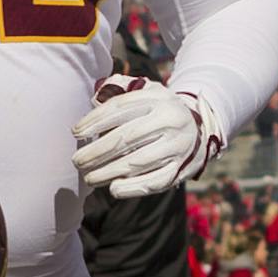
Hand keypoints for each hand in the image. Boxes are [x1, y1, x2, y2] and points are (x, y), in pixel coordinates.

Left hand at [72, 77, 223, 197]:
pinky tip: (113, 188)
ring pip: (137, 162)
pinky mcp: (182, 168)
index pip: (120, 108)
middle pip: (126, 137)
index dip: (94, 121)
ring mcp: (178, 146)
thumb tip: (94, 97)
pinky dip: (132, 187)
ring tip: (89, 178)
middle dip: (97, 151)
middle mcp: (170, 120)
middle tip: (77, 161)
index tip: (75, 133)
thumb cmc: (160, 110)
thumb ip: (120, 88)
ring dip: (108, 172)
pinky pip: (155, 181)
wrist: (201, 127)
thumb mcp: (147, 91)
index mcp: (158, 98)